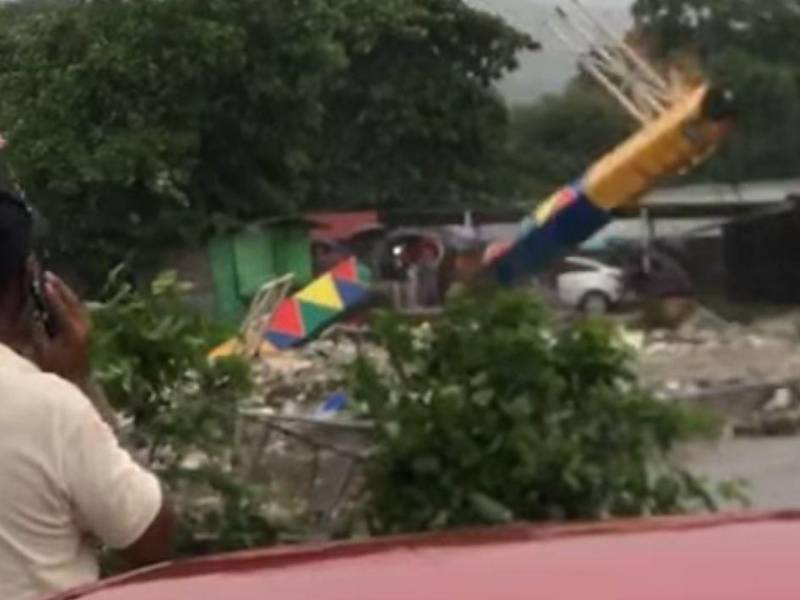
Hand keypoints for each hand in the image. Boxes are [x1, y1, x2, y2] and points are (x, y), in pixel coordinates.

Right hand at [33, 273, 91, 388]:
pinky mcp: (87, 326)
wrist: (77, 380)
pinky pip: (77, 306)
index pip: (61, 308)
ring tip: (49, 276)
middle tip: (43, 272)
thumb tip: (23, 314)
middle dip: (57, 285)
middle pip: (71, 300)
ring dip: (62, 288)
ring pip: (75, 301)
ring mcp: (87, 325)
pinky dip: (67, 296)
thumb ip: (33, 332)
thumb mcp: (40, 352)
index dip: (51, 294)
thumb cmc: (55, 370)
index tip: (42, 281)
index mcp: (72, 332)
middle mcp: (83, 326)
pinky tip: (58, 290)